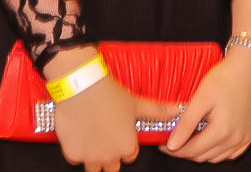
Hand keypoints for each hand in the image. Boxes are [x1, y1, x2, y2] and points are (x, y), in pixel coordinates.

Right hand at [47, 47, 179, 170]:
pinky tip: (78, 134)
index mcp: (127, 147)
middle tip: (105, 138)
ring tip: (92, 139)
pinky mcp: (73, 154)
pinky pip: (75, 159)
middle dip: (110, 156)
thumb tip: (178, 109)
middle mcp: (110, 157)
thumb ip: (158, 111)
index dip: (125, 144)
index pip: (130, 156)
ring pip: (93, 168)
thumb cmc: (110, 95)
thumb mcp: (137, 103)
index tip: (119, 134)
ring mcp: (90, 157)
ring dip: (93, 157)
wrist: (82, 87)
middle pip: (112, 167)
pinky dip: (76, 150)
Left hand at [164, 48, 250, 160]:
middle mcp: (236, 139)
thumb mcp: (201, 97)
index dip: (175, 150)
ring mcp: (245, 138)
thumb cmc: (227, 76)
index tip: (164, 144)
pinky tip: (211, 138)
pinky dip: (219, 150)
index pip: (192, 151)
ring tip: (192, 135)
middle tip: (176, 138)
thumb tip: (172, 145)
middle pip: (204, 156)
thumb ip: (186, 123)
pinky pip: (231, 153)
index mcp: (222, 131)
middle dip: (187, 150)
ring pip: (217, 157)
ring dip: (202, 151)